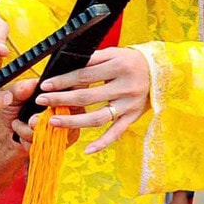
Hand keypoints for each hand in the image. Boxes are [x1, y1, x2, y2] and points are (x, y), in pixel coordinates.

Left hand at [33, 46, 150, 153]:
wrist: (161, 71)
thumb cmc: (131, 60)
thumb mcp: (113, 53)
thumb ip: (91, 60)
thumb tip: (64, 69)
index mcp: (118, 66)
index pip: (83, 76)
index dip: (62, 81)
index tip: (45, 85)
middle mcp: (125, 86)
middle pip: (86, 97)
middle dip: (61, 100)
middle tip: (42, 101)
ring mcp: (129, 104)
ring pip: (98, 118)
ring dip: (74, 122)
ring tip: (54, 122)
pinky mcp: (133, 117)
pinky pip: (116, 133)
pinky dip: (102, 143)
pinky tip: (87, 150)